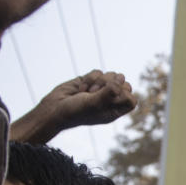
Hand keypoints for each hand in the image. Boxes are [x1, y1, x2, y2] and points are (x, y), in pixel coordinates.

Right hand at [11, 71, 136, 142]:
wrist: (54, 108)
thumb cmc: (75, 112)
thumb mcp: (94, 104)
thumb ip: (109, 92)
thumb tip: (120, 81)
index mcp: (113, 111)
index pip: (131, 100)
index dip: (125, 94)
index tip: (113, 95)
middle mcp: (109, 100)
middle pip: (124, 84)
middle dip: (113, 83)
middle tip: (99, 91)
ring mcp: (100, 89)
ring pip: (111, 75)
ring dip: (99, 81)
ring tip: (87, 92)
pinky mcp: (90, 81)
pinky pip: (98, 72)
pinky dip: (89, 78)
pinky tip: (80, 88)